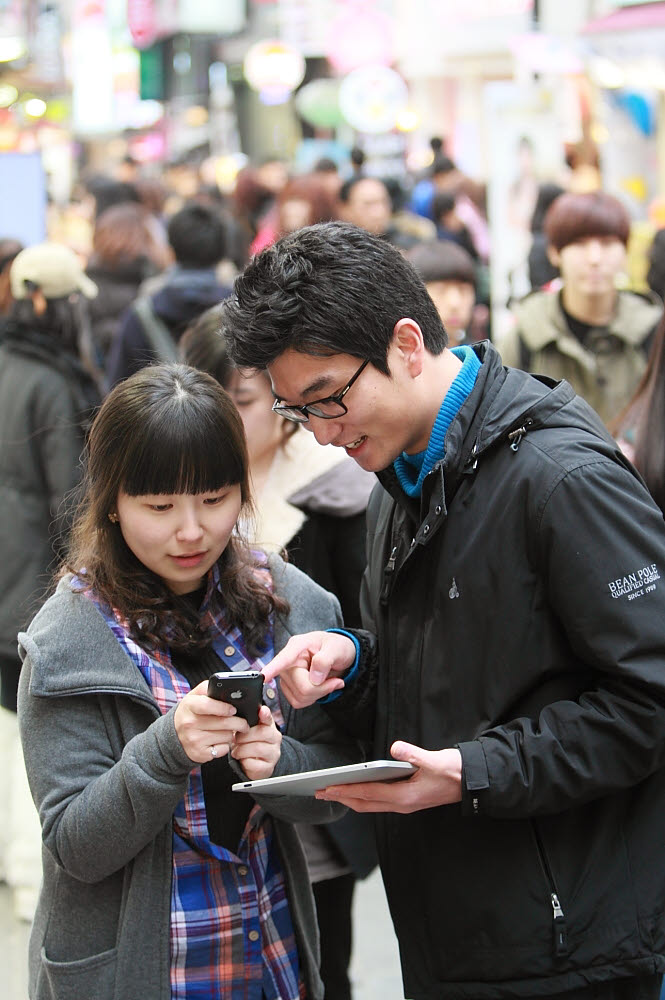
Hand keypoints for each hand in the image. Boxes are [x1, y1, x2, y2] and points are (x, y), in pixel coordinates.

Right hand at [174, 680, 248, 763]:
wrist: (174, 736)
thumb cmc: (190, 713)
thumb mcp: (194, 696)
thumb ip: (209, 688)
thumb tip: (228, 688)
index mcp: (189, 705)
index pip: (208, 705)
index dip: (224, 707)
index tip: (234, 709)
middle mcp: (189, 723)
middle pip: (223, 722)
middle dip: (239, 722)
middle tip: (244, 722)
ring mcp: (194, 740)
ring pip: (226, 736)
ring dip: (232, 733)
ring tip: (230, 730)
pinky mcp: (200, 754)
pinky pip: (223, 749)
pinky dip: (226, 745)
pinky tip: (221, 740)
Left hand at [231, 705, 281, 780]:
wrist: (258, 765)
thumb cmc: (251, 744)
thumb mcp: (250, 731)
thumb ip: (247, 722)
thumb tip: (237, 715)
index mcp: (270, 726)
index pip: (269, 718)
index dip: (265, 714)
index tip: (261, 711)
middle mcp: (275, 739)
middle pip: (263, 732)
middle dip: (245, 736)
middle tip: (235, 739)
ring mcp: (273, 753)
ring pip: (258, 748)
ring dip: (242, 750)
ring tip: (236, 751)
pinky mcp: (268, 767)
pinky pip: (254, 763)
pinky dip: (244, 761)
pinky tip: (242, 760)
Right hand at [261, 631, 354, 707]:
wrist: (338, 656)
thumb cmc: (336, 647)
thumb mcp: (337, 648)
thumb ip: (325, 660)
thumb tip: (314, 678)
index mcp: (298, 646)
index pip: (284, 659)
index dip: (273, 668)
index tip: (263, 676)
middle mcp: (288, 661)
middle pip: (301, 686)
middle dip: (322, 688)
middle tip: (336, 681)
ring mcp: (287, 675)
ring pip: (299, 697)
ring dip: (319, 693)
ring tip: (329, 681)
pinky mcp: (289, 686)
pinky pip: (298, 701)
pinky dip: (313, 698)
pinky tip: (321, 687)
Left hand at [315, 742, 462, 813]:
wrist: (471, 782)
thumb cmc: (453, 771)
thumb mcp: (434, 760)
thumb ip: (413, 754)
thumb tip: (394, 747)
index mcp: (405, 797)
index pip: (368, 794)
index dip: (346, 790)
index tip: (327, 788)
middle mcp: (402, 805)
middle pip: (364, 803)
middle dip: (341, 797)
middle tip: (319, 792)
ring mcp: (404, 804)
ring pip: (370, 805)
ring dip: (350, 798)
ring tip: (332, 791)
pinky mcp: (408, 800)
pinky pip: (378, 802)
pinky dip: (363, 796)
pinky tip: (356, 789)